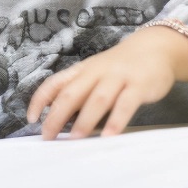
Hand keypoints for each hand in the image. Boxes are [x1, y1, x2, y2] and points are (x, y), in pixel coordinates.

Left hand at [27, 25, 187, 139]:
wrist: (156, 48)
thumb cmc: (121, 66)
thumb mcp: (95, 73)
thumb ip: (79, 91)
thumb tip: (56, 117)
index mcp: (83, 70)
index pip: (55, 82)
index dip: (40, 100)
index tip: (31, 119)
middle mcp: (97, 72)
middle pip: (72, 93)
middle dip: (57, 116)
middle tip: (48, 137)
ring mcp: (118, 77)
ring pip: (97, 98)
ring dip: (85, 120)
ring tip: (75, 139)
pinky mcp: (139, 85)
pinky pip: (126, 104)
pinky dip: (116, 120)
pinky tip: (109, 135)